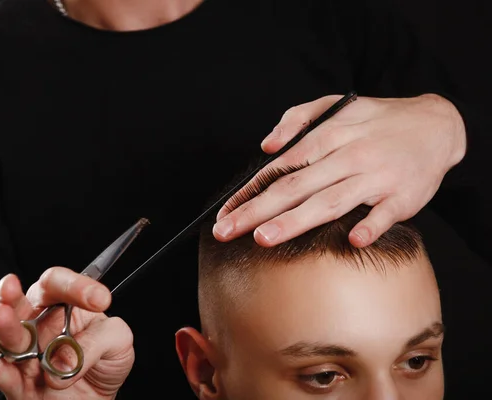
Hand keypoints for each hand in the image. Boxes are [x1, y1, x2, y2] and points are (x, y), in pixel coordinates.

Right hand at [0, 268, 133, 399]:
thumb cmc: (105, 362)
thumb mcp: (118, 342)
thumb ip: (97, 341)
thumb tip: (62, 358)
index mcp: (65, 305)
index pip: (61, 285)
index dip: (75, 286)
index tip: (99, 299)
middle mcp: (40, 323)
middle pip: (22, 304)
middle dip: (12, 294)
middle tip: (11, 284)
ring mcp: (26, 352)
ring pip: (9, 335)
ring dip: (4, 325)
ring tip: (2, 314)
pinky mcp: (17, 382)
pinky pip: (0, 371)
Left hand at [213, 94, 465, 246]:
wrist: (438, 125)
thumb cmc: (377, 120)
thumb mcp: (337, 105)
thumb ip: (298, 119)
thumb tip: (267, 146)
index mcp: (329, 136)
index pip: (280, 168)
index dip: (249, 191)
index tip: (224, 213)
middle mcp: (348, 156)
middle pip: (295, 187)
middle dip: (256, 211)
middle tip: (226, 231)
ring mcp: (377, 177)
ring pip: (330, 201)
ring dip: (296, 220)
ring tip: (264, 238)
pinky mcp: (404, 196)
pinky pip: (386, 213)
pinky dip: (371, 225)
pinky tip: (352, 240)